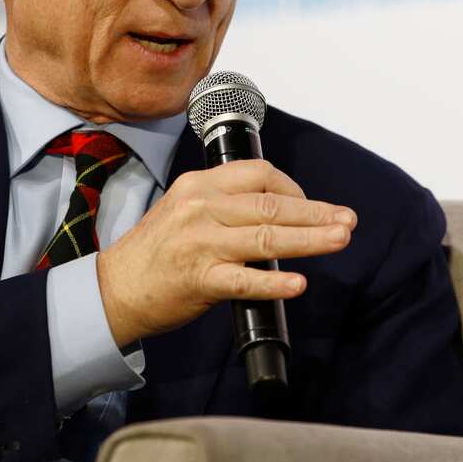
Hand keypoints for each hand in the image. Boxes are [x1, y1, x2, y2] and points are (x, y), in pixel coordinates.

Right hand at [96, 159, 357, 346]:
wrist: (114, 288)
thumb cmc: (156, 251)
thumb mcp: (185, 209)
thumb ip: (226, 204)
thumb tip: (279, 211)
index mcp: (200, 185)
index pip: (259, 173)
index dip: (294, 189)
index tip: (312, 207)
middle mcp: (201, 208)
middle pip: (271, 205)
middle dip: (316, 213)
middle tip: (347, 220)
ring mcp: (201, 244)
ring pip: (267, 238)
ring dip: (310, 240)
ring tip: (340, 239)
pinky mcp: (199, 280)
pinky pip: (245, 281)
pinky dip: (274, 284)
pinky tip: (298, 284)